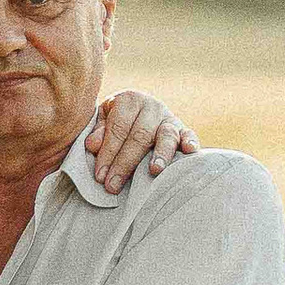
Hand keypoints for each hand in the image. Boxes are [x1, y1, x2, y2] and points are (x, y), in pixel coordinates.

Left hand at [84, 88, 199, 189]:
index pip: (118, 128)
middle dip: (125, 163)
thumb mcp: (102, 121)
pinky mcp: (183, 128)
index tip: (100, 176)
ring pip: (166, 135)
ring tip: (154, 170)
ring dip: (161, 153)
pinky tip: (190, 151)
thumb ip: (98, 133)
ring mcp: (168, 117)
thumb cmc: (116, 122)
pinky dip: (191, 142)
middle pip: (140, 136)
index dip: (108, 153)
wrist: (136, 112)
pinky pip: (189, 134)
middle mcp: (151, 106)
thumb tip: (93, 145)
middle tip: (113, 185)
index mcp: (129, 100)